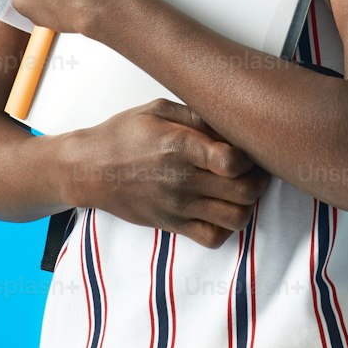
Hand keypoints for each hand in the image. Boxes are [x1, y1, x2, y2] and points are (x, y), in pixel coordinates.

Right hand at [60, 99, 272, 245]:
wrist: (89, 169)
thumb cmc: (124, 134)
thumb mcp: (158, 109)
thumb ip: (198, 116)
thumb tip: (232, 125)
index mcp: (180, 146)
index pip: (234, 162)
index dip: (250, 156)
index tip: (245, 150)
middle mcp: (182, 180)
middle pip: (245, 192)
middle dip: (258, 180)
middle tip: (253, 170)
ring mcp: (178, 206)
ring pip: (237, 219)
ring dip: (247, 205)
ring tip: (240, 190)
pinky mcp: (173, 225)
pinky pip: (213, 238)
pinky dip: (226, 228)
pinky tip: (221, 210)